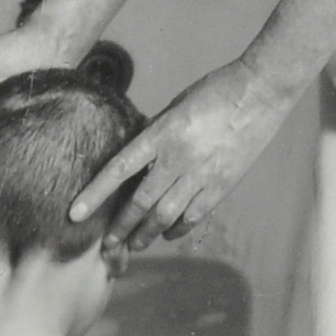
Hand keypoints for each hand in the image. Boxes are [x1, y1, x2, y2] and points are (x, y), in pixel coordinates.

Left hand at [70, 57, 296, 249]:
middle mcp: (179, 158)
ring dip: (147, 234)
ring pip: (166, 216)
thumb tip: (137, 159)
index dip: (94, 195)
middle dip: (121, 227)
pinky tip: (169, 233)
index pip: (119, 169)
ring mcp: (203, 174)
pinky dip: (178, 228)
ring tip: (135, 244)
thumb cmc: (215, 91)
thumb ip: (156, 134)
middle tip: (107, 244)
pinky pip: (194, 216)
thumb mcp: (176, 107)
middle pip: (141, 203)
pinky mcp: (223, 185)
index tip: (75, 214)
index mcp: (162, 133)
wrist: (260, 92)